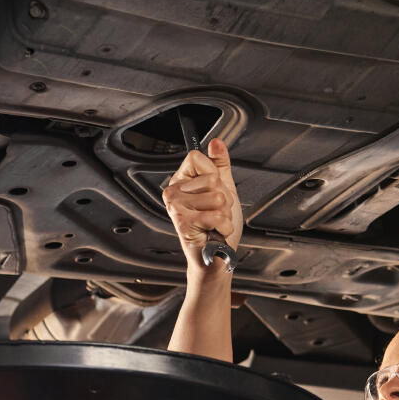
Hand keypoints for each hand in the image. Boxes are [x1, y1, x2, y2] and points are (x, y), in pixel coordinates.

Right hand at [161, 138, 242, 270]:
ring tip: (214, 223)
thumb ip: (220, 164)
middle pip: (211, 178)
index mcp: (181, 181)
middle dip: (223, 199)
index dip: (213, 175)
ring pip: (216, 197)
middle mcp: (174, 192)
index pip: (198, 158)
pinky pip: (216, 215)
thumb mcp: (224, 189)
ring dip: (224, 214)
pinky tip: (214, 231)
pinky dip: (224, 226)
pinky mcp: (183, 223)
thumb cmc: (217, 227)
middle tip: (214, 213)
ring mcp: (176, 207)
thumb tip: (216, 142)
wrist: (216, 256)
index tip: (211, 192)